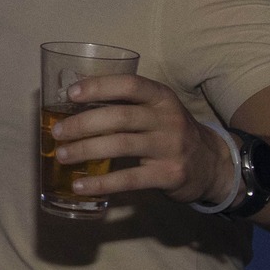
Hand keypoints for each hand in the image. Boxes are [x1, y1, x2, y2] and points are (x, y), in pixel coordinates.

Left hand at [51, 75, 238, 205]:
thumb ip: (125, 104)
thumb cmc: (169, 132)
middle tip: (58, 132)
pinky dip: (100, 183)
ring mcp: (170, 148)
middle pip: (119, 117)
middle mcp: (168, 119)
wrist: (211, 164)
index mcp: (161, 97)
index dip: (99, 87)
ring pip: (120, 145)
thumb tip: (72, 101)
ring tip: (62, 155)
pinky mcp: (168, 175)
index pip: (129, 85)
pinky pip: (128, 179)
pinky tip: (79, 185)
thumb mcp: (157, 110)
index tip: (71, 94)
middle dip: (82, 124)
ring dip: (85, 150)